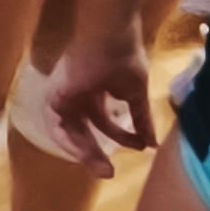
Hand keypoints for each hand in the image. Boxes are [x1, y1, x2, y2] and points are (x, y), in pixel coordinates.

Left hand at [40, 24, 155, 175]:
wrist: (112, 36)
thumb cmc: (124, 57)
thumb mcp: (136, 93)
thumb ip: (141, 118)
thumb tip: (154, 143)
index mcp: (95, 91)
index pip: (102, 121)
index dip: (119, 136)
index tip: (140, 148)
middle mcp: (77, 94)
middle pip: (84, 130)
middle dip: (97, 152)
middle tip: (110, 173)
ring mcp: (64, 94)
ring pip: (69, 131)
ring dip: (84, 151)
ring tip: (103, 168)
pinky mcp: (55, 95)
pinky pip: (56, 126)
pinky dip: (69, 141)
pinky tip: (86, 153)